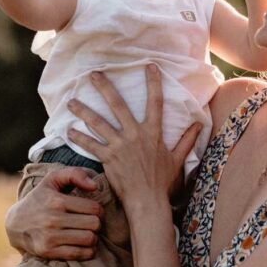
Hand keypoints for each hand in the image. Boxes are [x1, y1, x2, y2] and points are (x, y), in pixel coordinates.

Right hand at [5, 167, 102, 258]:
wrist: (15, 223)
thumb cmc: (40, 198)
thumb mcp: (52, 180)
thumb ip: (74, 174)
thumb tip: (94, 186)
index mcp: (56, 201)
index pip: (94, 208)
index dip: (99, 210)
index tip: (94, 212)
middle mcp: (53, 219)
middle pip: (94, 224)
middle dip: (97, 223)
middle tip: (91, 223)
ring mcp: (50, 237)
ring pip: (89, 239)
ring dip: (93, 237)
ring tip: (88, 233)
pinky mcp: (48, 251)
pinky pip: (79, 254)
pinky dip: (87, 251)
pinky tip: (83, 245)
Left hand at [66, 66, 200, 210]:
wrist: (147, 201)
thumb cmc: (162, 182)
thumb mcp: (177, 159)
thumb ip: (187, 140)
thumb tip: (199, 124)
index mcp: (153, 133)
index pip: (155, 102)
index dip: (153, 83)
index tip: (149, 66)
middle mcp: (135, 135)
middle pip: (118, 105)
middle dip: (104, 87)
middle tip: (93, 74)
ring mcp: (119, 146)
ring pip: (98, 123)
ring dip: (83, 111)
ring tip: (70, 102)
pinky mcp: (107, 158)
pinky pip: (90, 145)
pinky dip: (78, 137)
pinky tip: (68, 130)